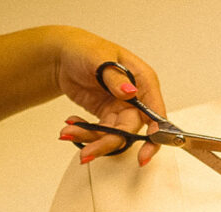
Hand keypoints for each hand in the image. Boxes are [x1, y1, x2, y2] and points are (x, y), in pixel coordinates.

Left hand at [53, 27, 165, 165]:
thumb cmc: (85, 48)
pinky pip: (100, 133)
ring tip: (68, 133)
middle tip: (89, 151)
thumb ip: (116, 77)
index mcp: (143, 82)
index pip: (156, 114)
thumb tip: (130, 92)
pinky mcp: (107, 117)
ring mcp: (121, 110)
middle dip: (108, 143)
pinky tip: (71, 124)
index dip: (154, 136)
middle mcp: (136, 100)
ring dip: (91, 139)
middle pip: (130, 131)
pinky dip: (84, 132)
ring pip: (113, 136)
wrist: (64, 55)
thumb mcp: (100, 57)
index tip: (144, 153)